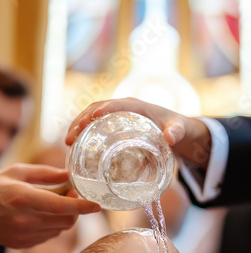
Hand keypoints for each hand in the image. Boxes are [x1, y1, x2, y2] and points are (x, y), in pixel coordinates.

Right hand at [0, 163, 99, 248]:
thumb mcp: (18, 172)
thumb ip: (45, 173)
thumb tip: (68, 175)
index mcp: (24, 199)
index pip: (61, 206)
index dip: (82, 207)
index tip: (97, 206)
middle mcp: (25, 220)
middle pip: (66, 221)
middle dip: (76, 209)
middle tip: (72, 194)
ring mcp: (23, 235)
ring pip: (60, 230)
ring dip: (64, 218)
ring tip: (54, 203)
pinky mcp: (23, 244)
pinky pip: (49, 236)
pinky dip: (53, 226)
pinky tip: (41, 216)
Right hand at [65, 98, 211, 167]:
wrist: (179, 131)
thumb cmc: (178, 128)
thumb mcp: (179, 130)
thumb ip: (176, 132)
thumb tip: (170, 139)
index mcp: (135, 106)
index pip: (113, 104)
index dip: (100, 111)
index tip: (89, 120)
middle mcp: (123, 108)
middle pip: (95, 109)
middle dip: (81, 121)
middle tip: (70, 139)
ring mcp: (117, 117)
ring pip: (92, 118)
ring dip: (78, 127)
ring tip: (68, 144)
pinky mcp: (115, 127)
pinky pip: (96, 127)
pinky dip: (84, 135)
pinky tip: (77, 149)